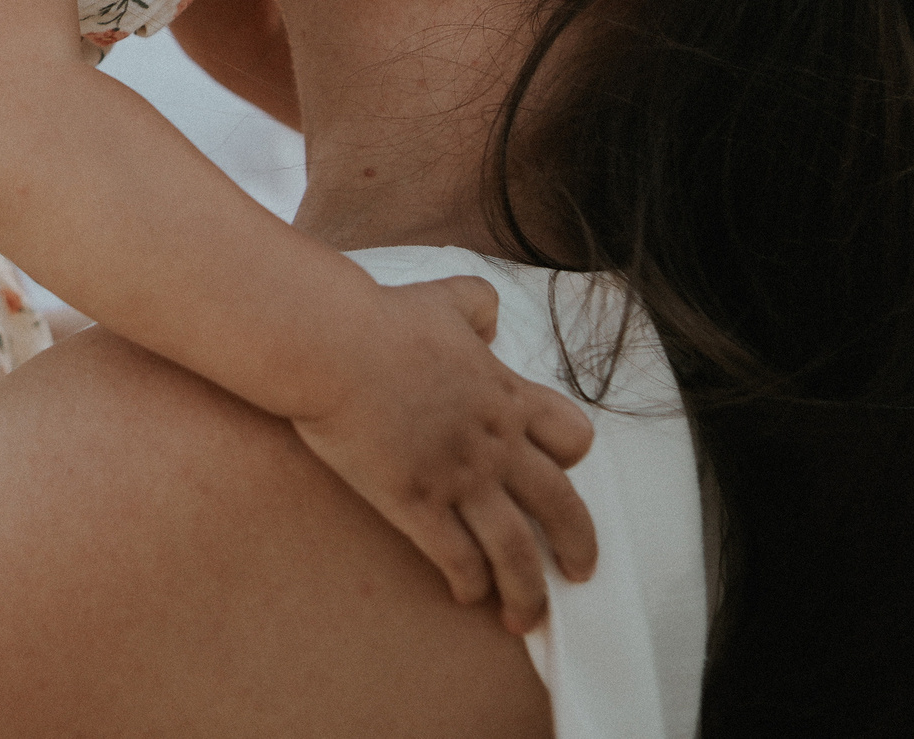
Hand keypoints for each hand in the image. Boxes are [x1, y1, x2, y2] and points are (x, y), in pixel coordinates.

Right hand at [287, 274, 597, 634]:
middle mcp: (495, 444)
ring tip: (526, 615)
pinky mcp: (416, 502)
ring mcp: (458, 477)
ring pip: (515, 549)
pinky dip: (469, 582)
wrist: (333, 345)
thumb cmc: (383, 319)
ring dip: (527, 589)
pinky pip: (457, 557)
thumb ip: (477, 305)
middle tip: (579, 573)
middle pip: (560, 507)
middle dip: (577, 546)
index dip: (570, 459)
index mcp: (507, 396)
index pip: (572, 439)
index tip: (555, 472)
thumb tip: (488, 317)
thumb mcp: (447, 298)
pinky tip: (467, 595)